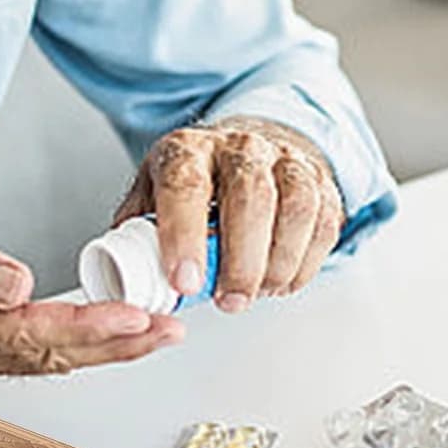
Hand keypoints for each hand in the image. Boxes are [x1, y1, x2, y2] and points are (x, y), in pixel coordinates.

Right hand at [0, 187, 183, 379]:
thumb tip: (18, 283)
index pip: (30, 334)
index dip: (90, 329)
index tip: (139, 319)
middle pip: (48, 355)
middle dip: (115, 346)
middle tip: (171, 332)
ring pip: (41, 356)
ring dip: (100, 347)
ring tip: (153, 333)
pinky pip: (26, 347)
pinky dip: (70, 339)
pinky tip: (99, 330)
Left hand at [114, 118, 343, 311]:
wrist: (243, 148)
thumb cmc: (193, 179)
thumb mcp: (154, 191)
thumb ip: (138, 230)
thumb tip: (123, 275)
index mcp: (188, 149)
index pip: (185, 184)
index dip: (184, 235)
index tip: (184, 280)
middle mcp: (239, 147)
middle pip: (250, 196)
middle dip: (241, 259)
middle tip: (229, 300)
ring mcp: (284, 161)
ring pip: (295, 208)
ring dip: (277, 263)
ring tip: (255, 293)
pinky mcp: (319, 182)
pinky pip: (324, 222)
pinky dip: (305, 262)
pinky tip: (282, 280)